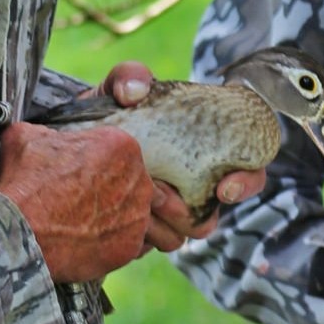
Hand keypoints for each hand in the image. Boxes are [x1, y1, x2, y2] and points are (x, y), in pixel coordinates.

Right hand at [0, 119, 154, 281]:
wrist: (16, 234)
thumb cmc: (22, 184)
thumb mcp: (27, 138)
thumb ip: (46, 132)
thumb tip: (44, 135)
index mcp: (121, 145)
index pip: (117, 152)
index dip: (96, 163)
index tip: (78, 175)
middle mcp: (139, 179)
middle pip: (129, 182)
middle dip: (110, 190)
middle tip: (81, 202)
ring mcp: (137, 216)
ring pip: (131, 213)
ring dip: (113, 218)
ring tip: (83, 226)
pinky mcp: (129, 247)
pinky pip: (126, 243)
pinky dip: (110, 244)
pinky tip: (86, 245)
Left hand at [97, 61, 267, 251]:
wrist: (74, 141)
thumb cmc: (112, 109)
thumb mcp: (121, 85)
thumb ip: (130, 76)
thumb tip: (135, 92)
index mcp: (208, 153)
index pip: (249, 172)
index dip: (246, 183)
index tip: (226, 187)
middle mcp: (192, 189)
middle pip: (209, 220)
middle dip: (186, 212)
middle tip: (159, 193)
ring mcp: (166, 214)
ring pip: (178, 239)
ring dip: (160, 226)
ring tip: (134, 199)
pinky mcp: (138, 234)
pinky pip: (145, 248)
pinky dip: (134, 236)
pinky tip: (115, 216)